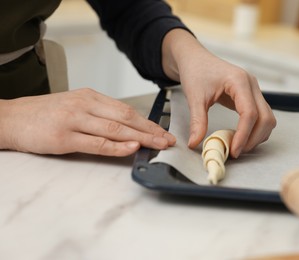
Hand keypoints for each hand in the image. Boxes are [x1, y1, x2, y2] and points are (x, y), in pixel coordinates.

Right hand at [0, 88, 175, 155]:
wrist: (11, 118)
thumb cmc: (44, 114)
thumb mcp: (75, 107)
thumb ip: (99, 115)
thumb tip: (126, 129)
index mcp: (90, 97)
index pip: (126, 110)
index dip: (147, 122)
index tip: (162, 131)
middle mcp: (85, 105)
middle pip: (126, 118)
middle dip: (150, 130)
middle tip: (168, 140)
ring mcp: (74, 120)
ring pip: (115, 129)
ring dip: (140, 138)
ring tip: (158, 145)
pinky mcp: (64, 137)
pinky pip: (96, 142)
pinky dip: (116, 146)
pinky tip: (132, 148)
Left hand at [162, 29, 275, 157]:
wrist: (194, 59)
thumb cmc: (195, 72)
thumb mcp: (194, 97)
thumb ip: (197, 121)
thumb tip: (195, 143)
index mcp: (239, 81)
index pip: (250, 113)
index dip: (243, 135)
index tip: (233, 151)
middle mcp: (252, 85)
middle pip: (265, 118)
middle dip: (253, 138)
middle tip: (236, 152)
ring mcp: (254, 90)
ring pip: (268, 119)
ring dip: (257, 136)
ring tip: (238, 147)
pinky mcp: (251, 96)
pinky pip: (262, 116)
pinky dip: (255, 130)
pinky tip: (241, 138)